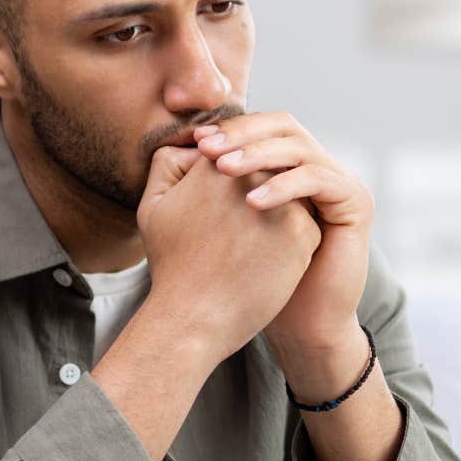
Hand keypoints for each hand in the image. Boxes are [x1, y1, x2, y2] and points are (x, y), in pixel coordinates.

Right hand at [137, 142, 320, 362]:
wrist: (195, 317)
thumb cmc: (172, 266)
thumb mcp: (154, 205)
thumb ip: (168, 163)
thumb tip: (196, 143)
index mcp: (217, 162)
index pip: (240, 152)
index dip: (234, 180)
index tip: (224, 211)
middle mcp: (253, 174)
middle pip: (268, 172)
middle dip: (260, 194)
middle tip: (240, 232)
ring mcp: (282, 201)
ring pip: (291, 196)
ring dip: (280, 214)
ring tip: (252, 247)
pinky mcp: (303, 231)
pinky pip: (307, 224)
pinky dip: (292, 242)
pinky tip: (268, 263)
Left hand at [191, 112, 372, 357]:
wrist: (301, 322)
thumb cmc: (258, 280)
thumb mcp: (228, 224)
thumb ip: (211, 186)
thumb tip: (180, 147)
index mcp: (291, 167)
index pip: (262, 128)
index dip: (230, 129)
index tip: (194, 140)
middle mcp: (318, 167)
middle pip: (284, 125)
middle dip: (243, 134)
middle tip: (208, 148)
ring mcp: (340, 181)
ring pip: (299, 147)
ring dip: (258, 154)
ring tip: (223, 169)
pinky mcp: (355, 201)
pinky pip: (318, 179)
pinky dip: (283, 185)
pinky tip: (251, 202)